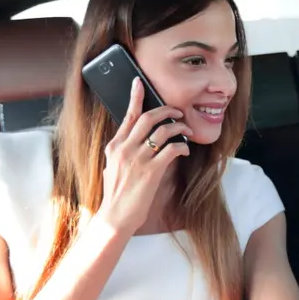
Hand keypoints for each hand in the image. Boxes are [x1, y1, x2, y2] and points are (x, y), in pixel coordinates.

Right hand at [96, 77, 191, 234]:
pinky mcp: (150, 171)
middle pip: (147, 118)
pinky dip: (181, 146)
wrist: (115, 216)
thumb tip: (133, 142)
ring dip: (178, 127)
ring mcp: (137, 159)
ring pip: (162, 131)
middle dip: (166, 110)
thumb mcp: (112, 167)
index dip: (135, 97)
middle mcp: (124, 148)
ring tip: (186, 130)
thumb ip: (122, 152)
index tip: (139, 82)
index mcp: (114, 146)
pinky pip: (171, 150)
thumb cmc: (116, 194)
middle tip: (178, 112)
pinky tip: (184, 150)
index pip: (127, 116)